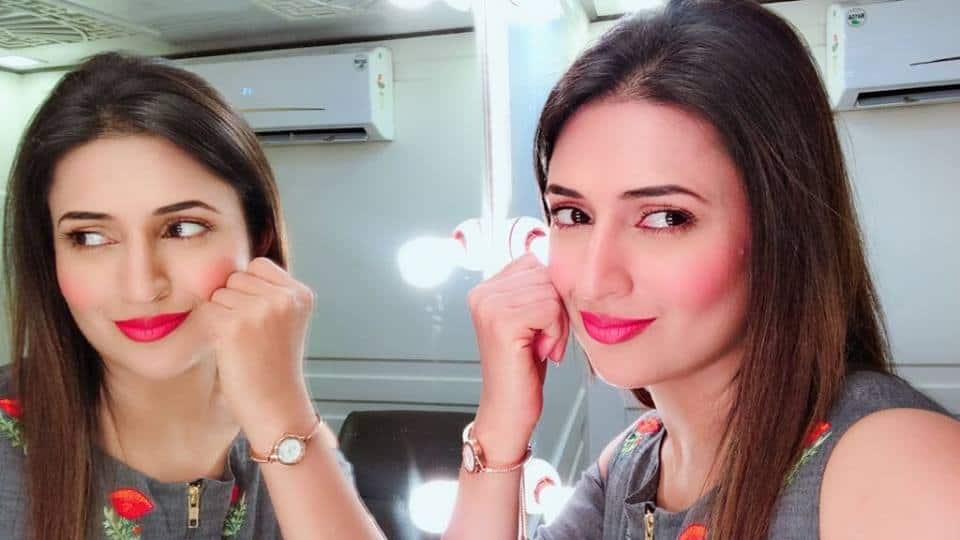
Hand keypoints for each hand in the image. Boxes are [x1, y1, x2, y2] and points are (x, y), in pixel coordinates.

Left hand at [193, 257, 316, 441]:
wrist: (277, 406)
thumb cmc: (275, 367)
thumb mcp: (287, 321)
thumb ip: (270, 293)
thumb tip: (228, 271)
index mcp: (301, 294)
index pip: (258, 265)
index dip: (250, 289)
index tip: (260, 320)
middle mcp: (284, 297)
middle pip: (236, 277)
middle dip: (235, 302)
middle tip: (251, 336)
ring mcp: (260, 309)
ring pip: (219, 293)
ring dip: (222, 316)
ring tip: (242, 344)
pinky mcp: (234, 324)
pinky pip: (207, 311)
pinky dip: (211, 330)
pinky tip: (229, 349)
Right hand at [467, 254, 568, 463]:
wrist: (509, 410)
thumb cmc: (524, 367)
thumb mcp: (532, 318)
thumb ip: (539, 288)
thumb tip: (567, 257)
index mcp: (486, 286)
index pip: (536, 262)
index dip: (550, 293)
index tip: (540, 325)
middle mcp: (482, 292)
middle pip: (546, 275)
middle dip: (556, 309)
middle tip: (543, 340)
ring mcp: (489, 305)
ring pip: (551, 292)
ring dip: (558, 323)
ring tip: (541, 346)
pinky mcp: (502, 322)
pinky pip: (550, 309)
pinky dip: (556, 332)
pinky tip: (541, 351)